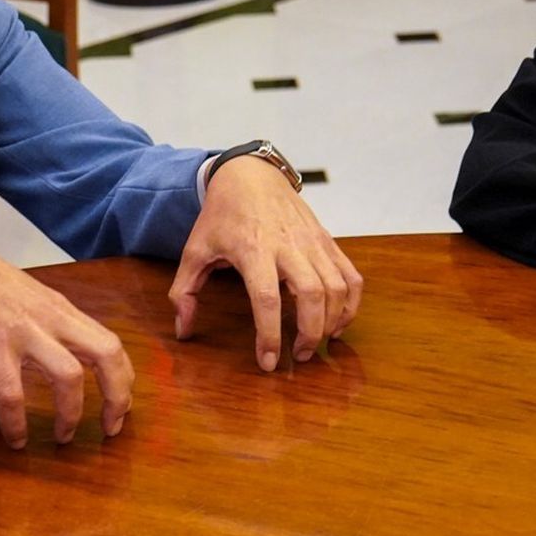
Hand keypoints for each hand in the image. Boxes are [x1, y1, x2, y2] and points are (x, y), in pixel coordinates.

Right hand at [0, 227, 131, 448]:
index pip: (111, 343)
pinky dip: (16, 421)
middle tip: (110, 429)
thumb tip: (50, 373)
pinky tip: (15, 439)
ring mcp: (24, 330)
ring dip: (71, 414)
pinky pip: (12, 392)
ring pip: (68, 375)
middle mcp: (52, 318)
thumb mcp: (28, 303)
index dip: (124, 379)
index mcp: (62, 310)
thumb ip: (44, 333)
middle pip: (106, 353)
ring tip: (63, 438)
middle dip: (117, 396)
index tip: (121, 408)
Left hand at [169, 155, 362, 370]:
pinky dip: (352, 303)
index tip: (268, 362)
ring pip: (337, 287)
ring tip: (317, 342)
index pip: (267, 298)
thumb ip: (184, 290)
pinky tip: (338, 321)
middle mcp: (288, 245)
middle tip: (299, 357)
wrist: (250, 174)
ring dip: (332, 321)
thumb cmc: (222, 213)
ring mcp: (313, 242)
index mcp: (253, 249)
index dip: (270, 335)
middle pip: (311, 295)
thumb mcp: (195, 249)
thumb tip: (183, 330)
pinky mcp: (328, 240)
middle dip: (310, 334)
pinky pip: (352, 276)